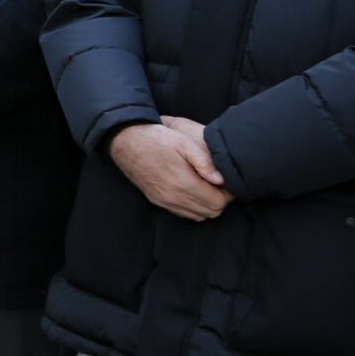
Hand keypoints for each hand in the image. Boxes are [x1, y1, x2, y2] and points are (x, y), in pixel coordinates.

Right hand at [108, 119, 232, 220]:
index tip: (226, 181)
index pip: (218, 202)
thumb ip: (204, 161)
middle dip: (220, 200)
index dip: (228, 193)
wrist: (126, 142)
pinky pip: (184, 213)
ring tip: (206, 187)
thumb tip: (221, 179)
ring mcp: (165, 201)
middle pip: (211, 212)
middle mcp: (174, 197)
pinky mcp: (157, 201)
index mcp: (183, 183)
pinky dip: (194, 207)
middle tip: (219, 184)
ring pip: (199, 216)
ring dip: (207, 204)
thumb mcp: (184, 143)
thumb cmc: (157, 139)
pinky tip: (192, 191)